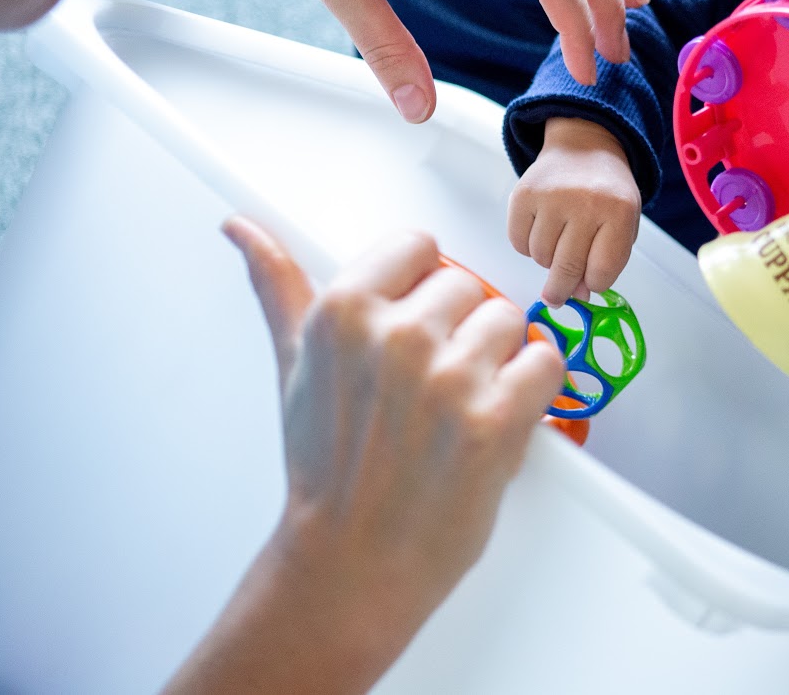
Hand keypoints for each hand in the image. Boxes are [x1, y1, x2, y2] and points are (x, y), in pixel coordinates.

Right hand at [162, 219, 564, 694]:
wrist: (353, 562)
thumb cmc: (328, 467)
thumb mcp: (295, 365)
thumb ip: (279, 284)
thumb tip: (242, 227)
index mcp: (344, 311)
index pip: (418, 246)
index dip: (420, 290)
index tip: (409, 330)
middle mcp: (396, 336)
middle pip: (468, 285)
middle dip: (457, 332)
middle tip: (427, 389)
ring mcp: (448, 378)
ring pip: (509, 322)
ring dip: (496, 363)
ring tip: (456, 410)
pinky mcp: (497, 419)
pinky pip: (546, 362)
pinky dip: (533, 392)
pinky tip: (493, 420)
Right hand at [508, 117, 640, 305]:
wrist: (584, 146)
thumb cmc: (606, 191)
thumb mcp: (622, 223)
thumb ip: (607, 260)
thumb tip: (577, 295)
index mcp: (619, 211)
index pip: (602, 271)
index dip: (594, 284)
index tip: (589, 285)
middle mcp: (585, 202)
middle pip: (568, 268)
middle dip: (561, 290)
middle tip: (556, 298)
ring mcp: (551, 197)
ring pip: (540, 257)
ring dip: (547, 260)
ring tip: (558, 239)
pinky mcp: (523, 194)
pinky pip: (518, 242)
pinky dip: (527, 245)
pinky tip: (541, 229)